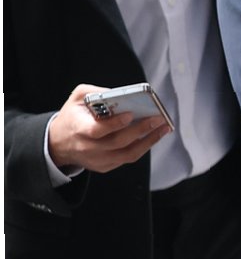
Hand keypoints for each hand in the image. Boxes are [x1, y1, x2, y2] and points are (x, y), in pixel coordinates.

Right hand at [47, 84, 170, 173]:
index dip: (115, 124)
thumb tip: (121, 94)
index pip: (97, 130)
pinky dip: (143, 147)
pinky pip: (127, 158)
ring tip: (163, 128)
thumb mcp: (77, 98)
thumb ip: (96, 92)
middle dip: (141, 130)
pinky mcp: (105, 166)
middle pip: (118, 142)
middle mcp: (87, 147)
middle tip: (158, 118)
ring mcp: (97, 159)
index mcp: (78, 128)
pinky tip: (153, 135)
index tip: (131, 114)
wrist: (59, 143)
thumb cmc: (73, 116)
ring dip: (149, 141)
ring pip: (127, 154)